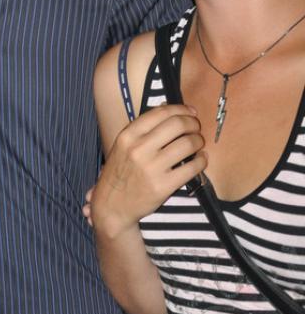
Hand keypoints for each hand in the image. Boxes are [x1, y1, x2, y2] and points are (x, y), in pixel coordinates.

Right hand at [83, 105, 205, 237]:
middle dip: (192, 123)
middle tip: (196, 128)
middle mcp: (139, 148)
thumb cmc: (120, 171)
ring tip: (198, 143)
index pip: (160, 113)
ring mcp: (152, 168)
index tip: (190, 112)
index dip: (180, 109)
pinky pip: (192, 167)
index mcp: (128, 135)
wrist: (112, 205)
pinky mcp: (163, 186)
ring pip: (187, 144)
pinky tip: (200, 159)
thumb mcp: (123, 145)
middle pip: (177, 125)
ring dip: (198, 141)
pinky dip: (201, 160)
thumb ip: (142, 129)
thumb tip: (169, 109)